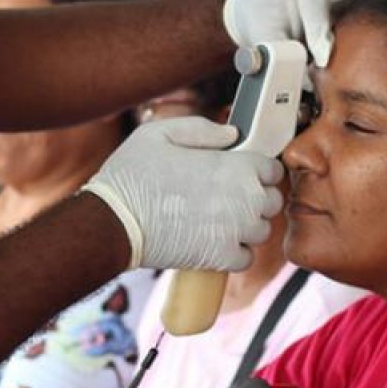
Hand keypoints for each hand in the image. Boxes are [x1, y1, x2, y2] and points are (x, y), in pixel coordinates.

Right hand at [83, 117, 283, 270]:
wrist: (113, 222)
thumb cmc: (133, 175)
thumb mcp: (160, 133)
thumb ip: (202, 129)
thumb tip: (232, 134)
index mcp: (238, 166)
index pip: (273, 169)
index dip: (256, 170)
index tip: (239, 174)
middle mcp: (246, 199)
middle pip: (272, 201)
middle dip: (254, 198)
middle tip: (225, 197)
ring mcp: (236, 231)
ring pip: (261, 230)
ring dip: (245, 226)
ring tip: (216, 220)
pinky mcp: (223, 258)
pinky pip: (246, 257)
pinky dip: (233, 252)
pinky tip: (212, 240)